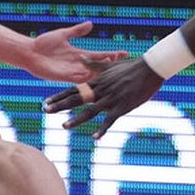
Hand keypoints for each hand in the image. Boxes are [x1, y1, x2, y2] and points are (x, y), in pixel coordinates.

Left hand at [25, 20, 128, 82]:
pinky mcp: (63, 77)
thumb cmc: (44, 43)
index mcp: (79, 54)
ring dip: (101, 73)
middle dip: (110, 65)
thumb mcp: (63, 34)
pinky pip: (78, 80)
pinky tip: (97, 78)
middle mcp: (78, 64)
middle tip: (123, 63)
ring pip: (91, 75)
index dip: (111, 54)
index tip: (124, 52)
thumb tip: (91, 23)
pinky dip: (87, 79)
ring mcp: (71, 72)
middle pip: (98, 67)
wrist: (29, 52)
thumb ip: (77, 30)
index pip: (99, 55)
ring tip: (113, 71)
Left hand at [42, 56, 164, 137]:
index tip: (46, 102)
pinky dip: (102, 129)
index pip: (73, 90)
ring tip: (64, 125)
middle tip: (45, 110)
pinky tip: (94, 137)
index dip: (59, 96)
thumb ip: (93, 64)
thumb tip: (80, 57)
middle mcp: (100, 90)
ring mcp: (111, 98)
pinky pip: (110, 120)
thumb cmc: (131, 66)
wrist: (149, 69)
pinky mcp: (122, 106)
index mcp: (97, 82)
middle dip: (60, 105)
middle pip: (76, 99)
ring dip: (77, 119)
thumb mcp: (109, 65)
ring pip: (90, 110)